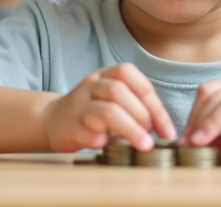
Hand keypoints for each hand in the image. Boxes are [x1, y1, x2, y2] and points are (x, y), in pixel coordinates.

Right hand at [43, 63, 175, 151]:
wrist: (53, 120)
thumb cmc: (94, 111)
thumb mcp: (114, 99)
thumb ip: (137, 106)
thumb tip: (165, 129)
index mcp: (105, 74)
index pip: (132, 77)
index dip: (154, 103)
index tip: (167, 129)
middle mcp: (91, 85)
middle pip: (119, 91)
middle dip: (143, 115)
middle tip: (152, 136)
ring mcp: (79, 105)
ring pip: (108, 111)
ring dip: (131, 129)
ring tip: (144, 145)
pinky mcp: (70, 127)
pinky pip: (90, 132)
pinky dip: (105, 140)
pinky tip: (111, 146)